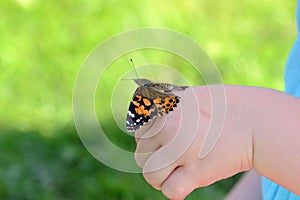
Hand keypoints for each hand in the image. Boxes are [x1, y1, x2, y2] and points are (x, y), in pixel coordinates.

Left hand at [134, 85, 253, 198]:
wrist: (253, 121)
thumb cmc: (218, 108)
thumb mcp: (186, 96)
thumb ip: (160, 105)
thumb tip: (140, 114)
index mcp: (162, 107)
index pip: (137, 130)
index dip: (149, 136)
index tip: (163, 137)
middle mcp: (168, 126)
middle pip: (141, 153)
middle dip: (154, 156)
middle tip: (175, 152)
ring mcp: (180, 148)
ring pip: (150, 174)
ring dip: (161, 176)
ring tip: (178, 167)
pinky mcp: (196, 171)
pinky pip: (170, 190)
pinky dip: (177, 189)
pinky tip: (188, 178)